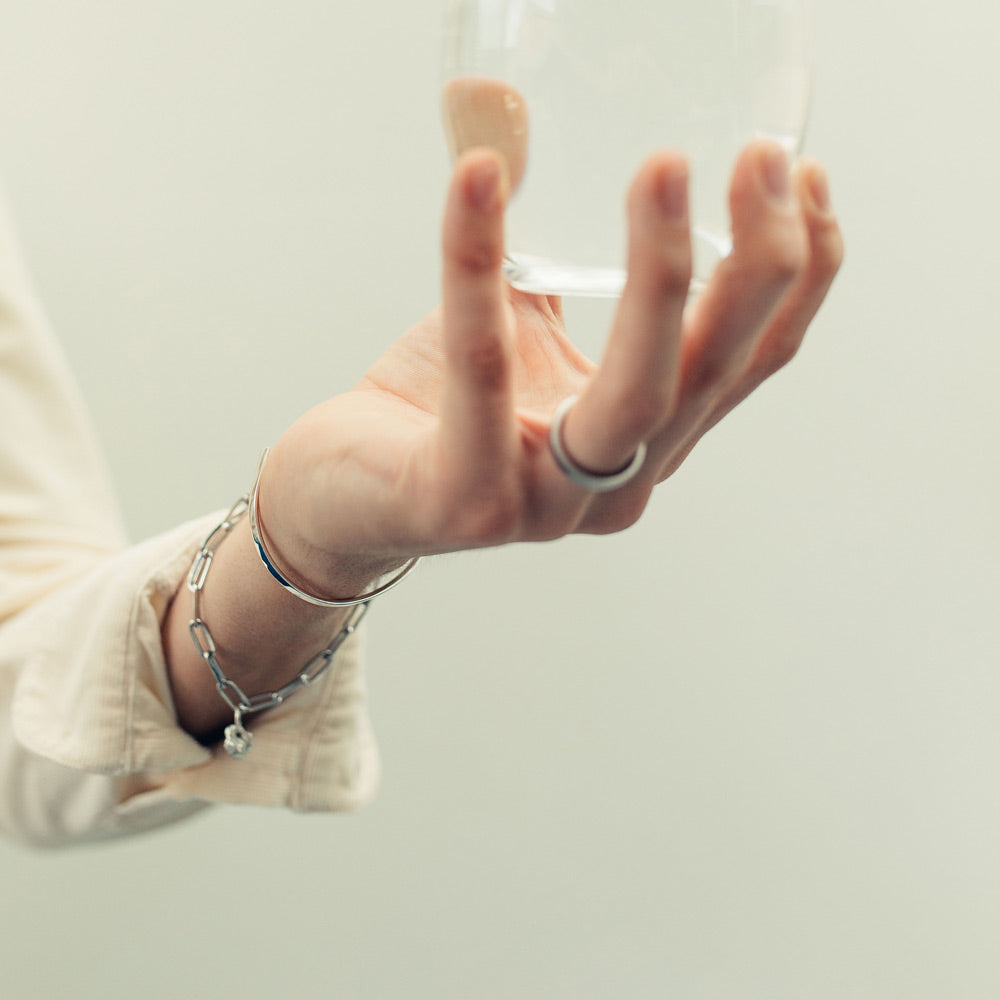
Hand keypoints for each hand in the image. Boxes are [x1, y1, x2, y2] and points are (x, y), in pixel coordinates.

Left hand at [262, 140, 842, 598]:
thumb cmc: (433, 416)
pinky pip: (485, 367)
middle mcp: (614, 486)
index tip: (803, 178)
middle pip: (712, 378)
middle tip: (760, 158)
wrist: (343, 498)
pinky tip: (477, 181)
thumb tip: (539, 137)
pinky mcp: (469, 499)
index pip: (745, 366)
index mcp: (643, 447)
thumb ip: (559, 275)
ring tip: (663, 168)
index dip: (796, 277)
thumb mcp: (518, 341)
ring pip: (636, 394)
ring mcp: (548, 504)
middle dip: (755, 264)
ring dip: (662, 277)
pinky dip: (478, 264)